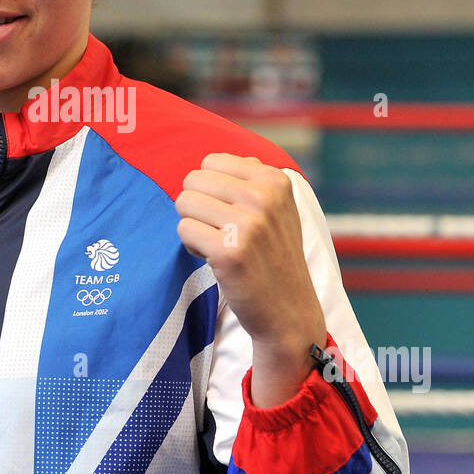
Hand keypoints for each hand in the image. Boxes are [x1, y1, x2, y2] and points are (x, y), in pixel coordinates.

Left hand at [175, 153, 325, 405]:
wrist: (289, 312)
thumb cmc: (274, 257)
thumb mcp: (278, 209)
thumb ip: (250, 179)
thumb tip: (209, 162)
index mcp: (275, 180)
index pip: (211, 161)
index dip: (211, 189)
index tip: (231, 213)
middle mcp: (264, 197)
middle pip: (193, 179)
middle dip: (197, 206)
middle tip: (219, 231)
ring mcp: (248, 224)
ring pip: (184, 202)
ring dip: (193, 225)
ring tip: (218, 244)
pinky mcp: (229, 251)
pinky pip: (183, 229)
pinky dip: (191, 246)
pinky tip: (214, 260)